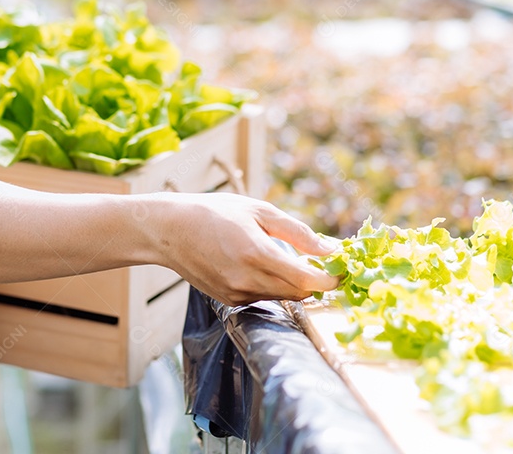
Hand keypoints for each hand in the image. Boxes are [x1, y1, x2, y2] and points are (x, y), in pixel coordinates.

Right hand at [149, 192, 339, 305]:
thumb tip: (331, 248)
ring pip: (282, 298)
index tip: (343, 270)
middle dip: (317, 282)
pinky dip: (274, 286)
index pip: (306, 280)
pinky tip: (265, 266)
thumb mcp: (260, 211)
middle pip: (299, 293)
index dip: (330, 279)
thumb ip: (298, 233)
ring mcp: (236, 294)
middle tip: (327, 263)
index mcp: (256, 254)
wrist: (169, 230)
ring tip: (294, 260)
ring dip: (295, 284)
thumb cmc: (215, 212)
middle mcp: (246, 280)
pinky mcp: (229, 301)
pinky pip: (263, 298)